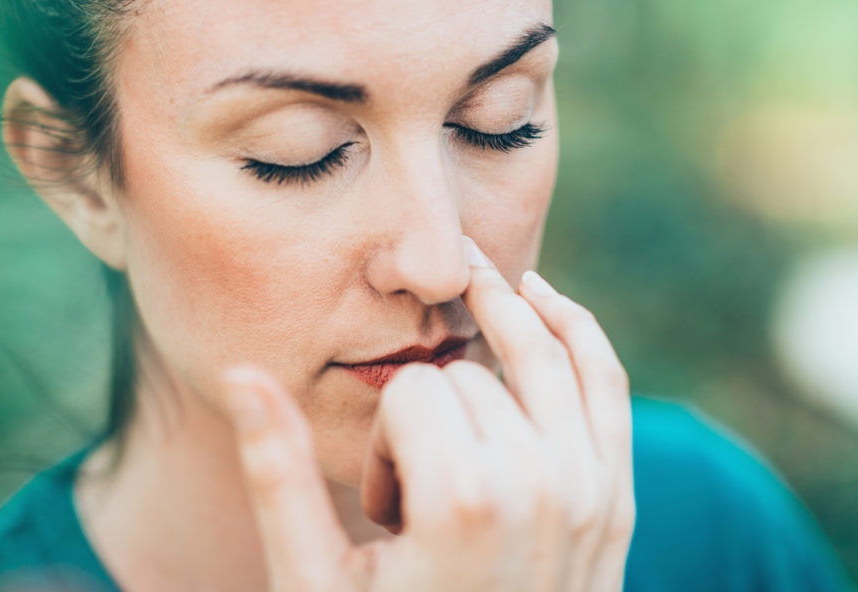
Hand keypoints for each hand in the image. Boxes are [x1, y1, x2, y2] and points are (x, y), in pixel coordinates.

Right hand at [221, 237, 634, 591]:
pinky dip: (577, 327)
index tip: (385, 514)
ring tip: (466, 294)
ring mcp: (589, 489)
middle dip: (430, 421)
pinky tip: (541, 297)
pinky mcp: (615, 497)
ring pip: (541, 352)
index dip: (381, 443)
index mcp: (464, 502)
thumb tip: (242, 372)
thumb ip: (279, 474)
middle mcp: (539, 485)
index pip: (409, 394)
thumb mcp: (315, 580)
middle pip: (466, 377)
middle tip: (418, 502)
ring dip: (497, 322)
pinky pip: (607, 380)